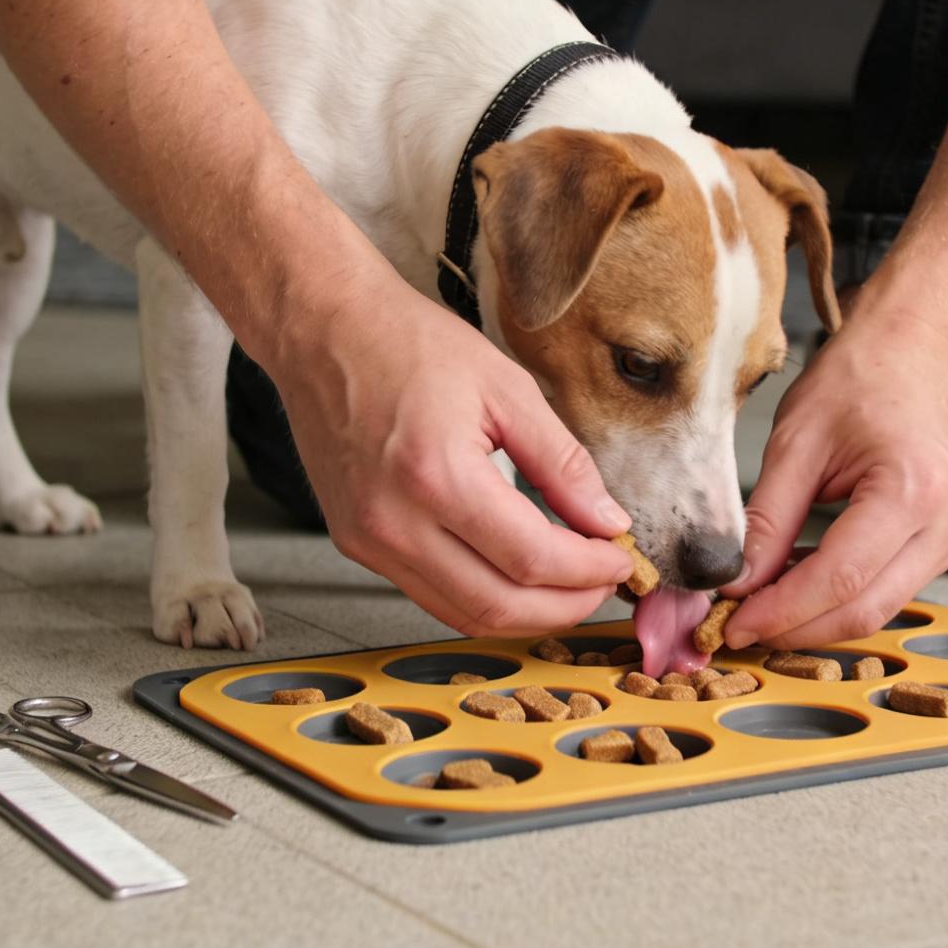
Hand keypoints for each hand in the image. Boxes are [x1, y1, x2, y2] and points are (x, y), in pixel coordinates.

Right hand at [265, 269, 634, 636]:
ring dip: (527, 612)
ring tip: (569, 583)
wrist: (323, 332)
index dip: (590, 571)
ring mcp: (368, 541)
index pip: (532, 559)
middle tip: (605, 582)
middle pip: (499, 607)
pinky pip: (432, 595)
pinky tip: (516, 572)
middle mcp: (394, 522)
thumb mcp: (506, 387)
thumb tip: (607, 520)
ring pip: (464, 615)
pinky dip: (484, 597)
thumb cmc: (407, 343)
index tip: (623, 558)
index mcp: (436, 476)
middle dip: (566, 605)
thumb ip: (562, 462)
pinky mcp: (356, 544)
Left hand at [719, 318, 947, 647]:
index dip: (782, 611)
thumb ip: (768, 519)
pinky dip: (837, 599)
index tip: (732, 624)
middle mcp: (946, 521)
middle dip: (795, 628)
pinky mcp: (944, 543)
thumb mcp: (796, 441)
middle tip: (736, 629)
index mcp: (912, 489)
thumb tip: (737, 582)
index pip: (840, 578)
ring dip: (814, 619)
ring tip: (757, 608)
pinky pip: (887, 590)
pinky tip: (793, 587)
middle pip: (864, 608)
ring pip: (878, 608)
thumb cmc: (859, 380)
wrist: (910, 354)